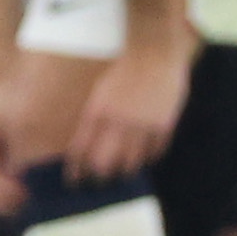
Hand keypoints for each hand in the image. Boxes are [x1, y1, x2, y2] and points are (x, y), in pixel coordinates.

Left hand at [67, 38, 191, 182]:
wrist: (153, 51)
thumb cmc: (124, 69)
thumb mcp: (101, 91)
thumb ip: (95, 117)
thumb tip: (85, 143)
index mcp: (98, 111)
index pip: (81, 149)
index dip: (76, 169)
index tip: (73, 180)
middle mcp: (118, 121)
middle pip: (105, 162)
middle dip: (99, 176)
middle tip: (97, 184)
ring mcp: (142, 125)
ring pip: (131, 162)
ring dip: (124, 171)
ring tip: (120, 175)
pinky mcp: (164, 125)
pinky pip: (155, 153)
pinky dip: (148, 159)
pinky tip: (144, 161)